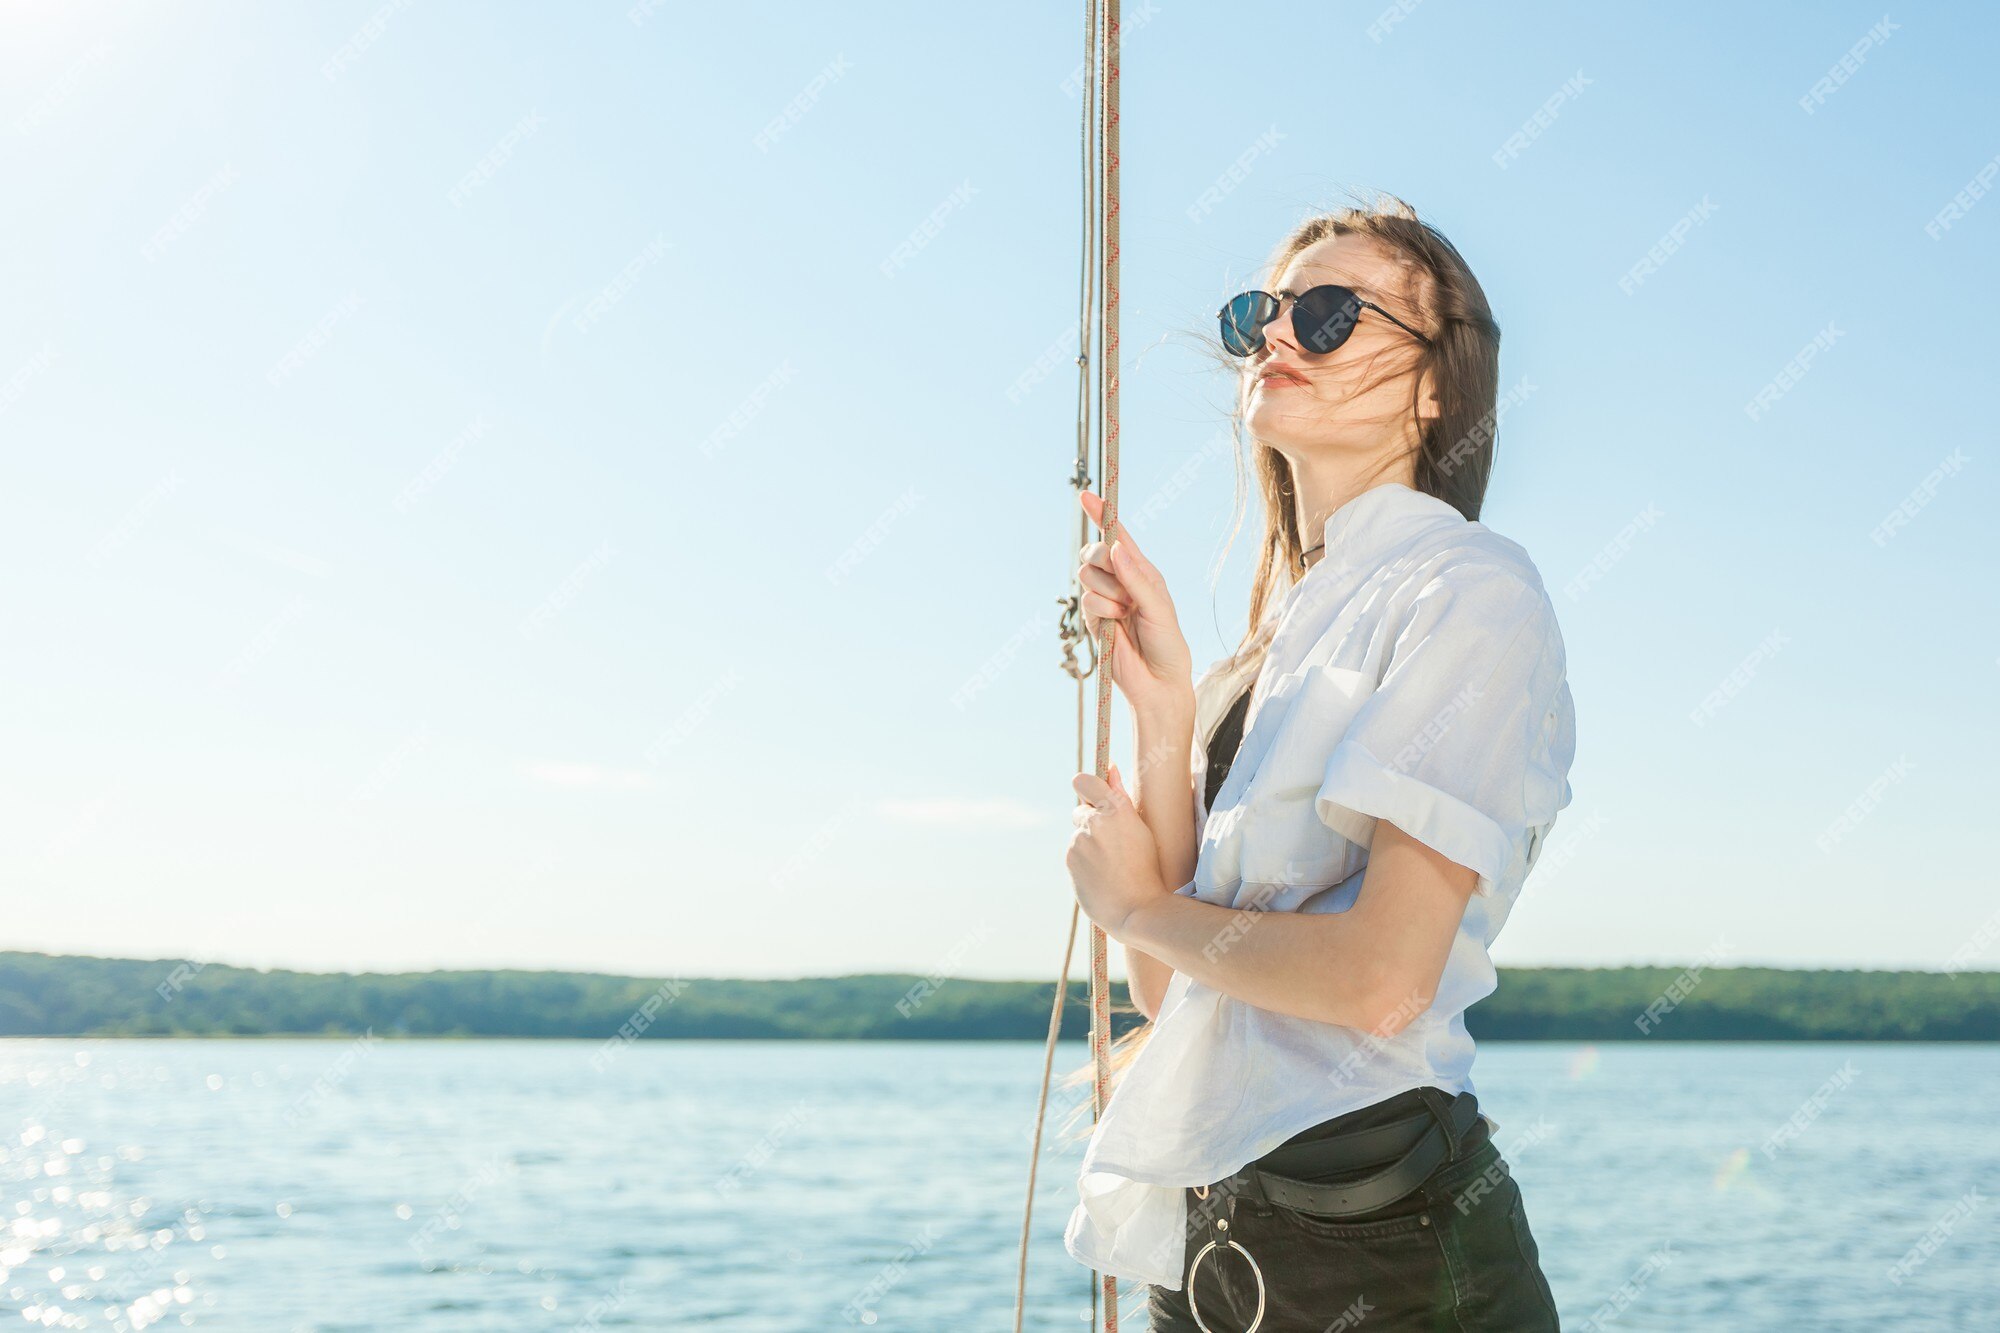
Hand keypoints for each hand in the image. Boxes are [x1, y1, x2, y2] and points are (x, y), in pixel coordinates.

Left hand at [1066, 764, 1171, 939]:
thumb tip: (1110, 767)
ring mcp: (1077, 843)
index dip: (1087, 787)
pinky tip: (1102, 875)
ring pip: (1079, 835)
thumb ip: (1119, 795)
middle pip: (1081, 812)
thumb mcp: (1140, 828)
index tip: (1095, 797)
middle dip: (1092, 822)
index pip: (1083, 781)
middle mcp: (1091, 823)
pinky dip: (1084, 862)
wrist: (1135, 909)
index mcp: (1114, 810)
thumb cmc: (1146, 867)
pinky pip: (1075, 854)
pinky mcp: (1068, 861)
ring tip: (1112, 866)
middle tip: (1114, 844)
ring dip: (1090, 844)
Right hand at [1076, 489, 1194, 720]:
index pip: (1118, 536)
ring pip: (1087, 575)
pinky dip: (1102, 610)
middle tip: (1122, 584)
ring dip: (1108, 592)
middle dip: (1103, 560)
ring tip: (1126, 613)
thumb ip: (1138, 579)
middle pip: (1095, 551)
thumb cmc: (1168, 645)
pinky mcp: (1092, 619)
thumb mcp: (1160, 608)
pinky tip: (1116, 624)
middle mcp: (1121, 581)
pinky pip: (1086, 599)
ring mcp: (1104, 599)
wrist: (1158, 682)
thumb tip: (1116, 549)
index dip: (1102, 514)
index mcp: (1141, 571)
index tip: (1086, 495)